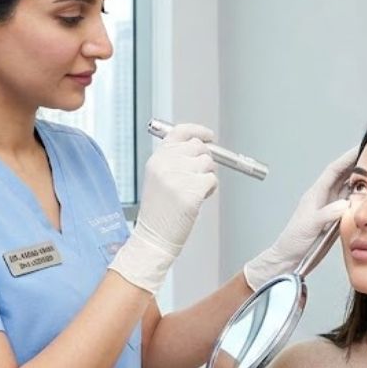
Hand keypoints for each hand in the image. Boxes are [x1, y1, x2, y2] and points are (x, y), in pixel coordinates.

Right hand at [108, 124, 218, 293]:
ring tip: (193, 192)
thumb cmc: (159, 211)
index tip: (209, 136)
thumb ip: (175, 160)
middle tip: (196, 178)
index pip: (180, 132)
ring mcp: (179, 177)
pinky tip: (197, 199)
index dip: (198, 131)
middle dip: (204, 161)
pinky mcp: (191, 190)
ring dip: (206, 177)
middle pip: (199, 147)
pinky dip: (210, 190)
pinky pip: (212, 180)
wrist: (154, 236)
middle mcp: (167, 164)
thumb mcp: (159, 178)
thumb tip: (200, 147)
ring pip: (208, 164)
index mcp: (157, 159)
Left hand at [242, 147, 356, 290]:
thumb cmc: (292, 241)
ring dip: (361, 181)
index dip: (348, 158)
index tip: (362, 147)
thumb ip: (327, 214)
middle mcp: (323, 198)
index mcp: (316, 194)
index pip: (334, 170)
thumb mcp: (310, 226)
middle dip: (358, 164)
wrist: (288, 258)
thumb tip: (345, 204)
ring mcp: (329, 208)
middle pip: (344, 176)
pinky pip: (349, 205)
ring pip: (348, 189)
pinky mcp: (333, 220)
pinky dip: (360, 199)